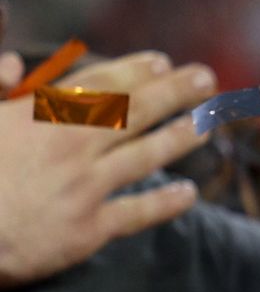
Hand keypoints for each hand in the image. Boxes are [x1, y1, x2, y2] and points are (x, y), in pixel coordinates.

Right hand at [0, 49, 215, 287]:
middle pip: (135, 113)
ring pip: (146, 156)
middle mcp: (70, 147)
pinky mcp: (89, 230)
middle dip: (175, 92)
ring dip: (182, 136)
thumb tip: (17, 63)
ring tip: (209, 123)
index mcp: (38, 115)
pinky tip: (189, 192)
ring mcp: (84, 188)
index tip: (163, 61)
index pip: (100, 85)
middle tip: (206, 78)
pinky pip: (138, 213)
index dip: (136, 72)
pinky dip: (167, 202)